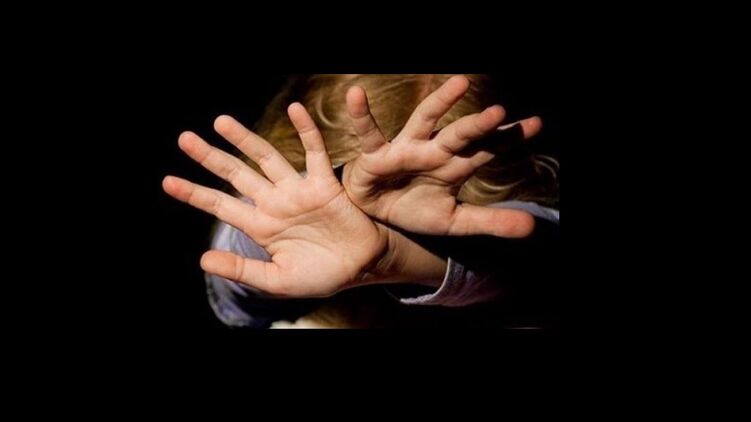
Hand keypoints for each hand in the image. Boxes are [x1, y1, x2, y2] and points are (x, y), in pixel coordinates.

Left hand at [162, 105, 387, 296]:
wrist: (360, 268)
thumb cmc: (320, 276)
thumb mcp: (277, 280)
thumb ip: (242, 270)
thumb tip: (203, 260)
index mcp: (260, 225)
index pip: (221, 204)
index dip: (195, 194)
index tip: (168, 182)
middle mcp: (274, 203)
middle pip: (236, 173)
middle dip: (210, 157)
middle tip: (184, 139)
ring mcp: (298, 191)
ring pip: (267, 157)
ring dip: (245, 139)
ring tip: (221, 121)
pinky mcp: (324, 184)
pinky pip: (314, 153)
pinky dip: (306, 131)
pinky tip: (295, 110)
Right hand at [343, 75, 540, 237]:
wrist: (377, 217)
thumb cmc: (415, 208)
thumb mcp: (455, 221)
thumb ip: (490, 221)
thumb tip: (532, 227)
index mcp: (454, 165)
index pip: (487, 149)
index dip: (509, 138)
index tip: (536, 124)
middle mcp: (433, 151)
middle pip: (459, 134)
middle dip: (478, 125)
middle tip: (499, 113)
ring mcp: (405, 148)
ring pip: (424, 121)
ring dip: (440, 103)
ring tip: (460, 84)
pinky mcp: (376, 154)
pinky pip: (369, 133)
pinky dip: (361, 115)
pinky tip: (356, 94)